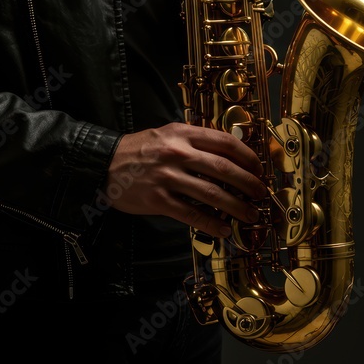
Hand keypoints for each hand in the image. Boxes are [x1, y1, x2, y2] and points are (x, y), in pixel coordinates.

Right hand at [104, 123, 266, 237]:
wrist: (103, 164)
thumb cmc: (140, 149)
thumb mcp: (168, 134)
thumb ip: (195, 140)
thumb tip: (229, 155)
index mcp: (183, 133)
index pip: (225, 142)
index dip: (248, 157)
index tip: (259, 169)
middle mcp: (177, 153)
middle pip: (224, 168)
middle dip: (248, 183)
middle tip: (260, 194)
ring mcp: (167, 177)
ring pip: (211, 193)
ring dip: (236, 206)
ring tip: (250, 214)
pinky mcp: (158, 200)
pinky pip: (191, 214)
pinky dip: (210, 224)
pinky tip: (223, 230)